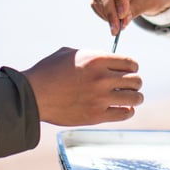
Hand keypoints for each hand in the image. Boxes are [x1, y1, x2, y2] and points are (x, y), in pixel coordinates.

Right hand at [24, 47, 142, 125]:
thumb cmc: (48, 72)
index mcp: (96, 60)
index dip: (132, 67)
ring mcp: (100, 98)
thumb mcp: (69, 53)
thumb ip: (91, 55)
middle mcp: (102, 78)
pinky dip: (127, 111)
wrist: (33, 95)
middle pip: (136, 81)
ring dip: (135, 97)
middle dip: (134, 82)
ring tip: (129, 98)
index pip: (130, 63)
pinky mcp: (96, 116)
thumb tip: (105, 59)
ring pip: (135, 98)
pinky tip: (122, 108)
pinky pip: (124, 114)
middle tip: (128, 85)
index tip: (129, 71)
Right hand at [91, 0, 169, 35]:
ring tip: (117, 28)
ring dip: (106, 15)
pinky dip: (103, 14)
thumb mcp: (149, 0)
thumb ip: (135, 10)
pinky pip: (96, 3)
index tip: (123, 15)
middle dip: (111, 12)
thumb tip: (121, 23)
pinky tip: (113, 22)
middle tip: (117, 29)